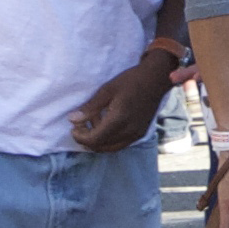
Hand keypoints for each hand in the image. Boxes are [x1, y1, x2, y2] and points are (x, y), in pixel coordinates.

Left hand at [66, 46, 180, 152]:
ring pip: (110, 148)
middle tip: (80, 126)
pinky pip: (120, 144)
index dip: (80, 137)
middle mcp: (128, 132)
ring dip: (98, 141)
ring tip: (93, 123)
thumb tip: (72, 119)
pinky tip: (106, 125)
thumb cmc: (130, 81)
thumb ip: (90, 107)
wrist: (156, 80)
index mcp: (118, 120)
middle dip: (86, 139)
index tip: (73, 127)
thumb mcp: (107, 90)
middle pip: (101, 147)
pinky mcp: (140, 134)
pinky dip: (109, 140)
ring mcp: (136, 135)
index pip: (94, 139)